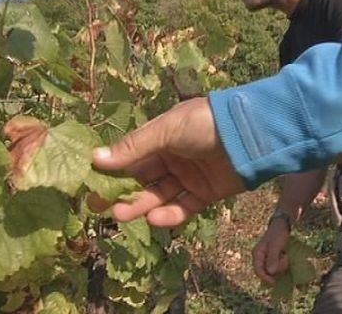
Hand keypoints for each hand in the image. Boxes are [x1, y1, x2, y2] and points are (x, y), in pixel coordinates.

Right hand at [91, 97, 245, 226]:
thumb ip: (134, 147)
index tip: (92, 187)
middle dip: (124, 193)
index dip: (113, 171)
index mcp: (162, 137)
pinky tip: (156, 218)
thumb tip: (95, 159)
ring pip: (161, 195)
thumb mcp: (166, 130)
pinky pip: (184, 206)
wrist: (249, 135)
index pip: (132, 157)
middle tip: (102, 208)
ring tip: (124, 214)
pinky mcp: (207, 193)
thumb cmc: (204, 124)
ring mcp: (190, 176)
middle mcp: (174, 157)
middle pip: (144, 179)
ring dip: (142, 205)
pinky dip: (170, 214)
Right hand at [252, 218, 290, 283]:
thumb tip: (270, 272)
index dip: (266, 278)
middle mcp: (260, 258)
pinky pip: (277, 266)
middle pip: (267, 272)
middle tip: (284, 257)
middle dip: (278, 267)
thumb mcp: (276, 245)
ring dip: (282, 264)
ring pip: (274, 270)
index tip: (274, 282)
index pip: (258, 271)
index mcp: (257, 254)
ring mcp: (267, 258)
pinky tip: (286, 256)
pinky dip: (282, 264)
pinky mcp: (273, 258)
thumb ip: (272, 258)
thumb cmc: (278, 233)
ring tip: (286, 254)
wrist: (283, 224)